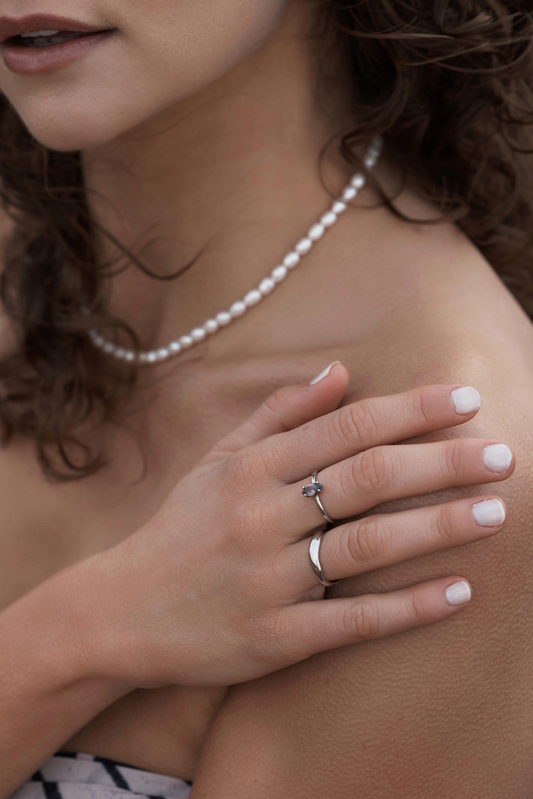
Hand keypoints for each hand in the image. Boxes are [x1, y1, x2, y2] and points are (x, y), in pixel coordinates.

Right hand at [70, 364, 512, 688]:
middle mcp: (262, 516)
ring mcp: (270, 579)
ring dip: (437, 526)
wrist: (121, 610)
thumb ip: (277, 414)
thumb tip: (340, 372)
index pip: (346, 428)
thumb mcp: (217, 460)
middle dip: (440, 462)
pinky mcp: (276, 637)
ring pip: (368, 545)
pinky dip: (410, 607)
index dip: (410, 411)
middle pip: (366, 479)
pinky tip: (460, 593)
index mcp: (251, 468)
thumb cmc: (179, 528)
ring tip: (495, 511)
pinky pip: (353, 620)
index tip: (466, 401)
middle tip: (503, 454)